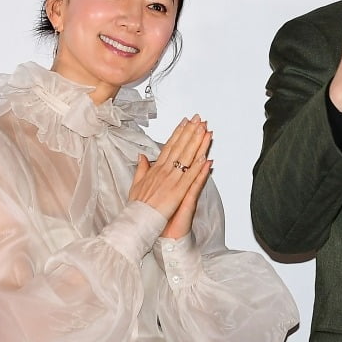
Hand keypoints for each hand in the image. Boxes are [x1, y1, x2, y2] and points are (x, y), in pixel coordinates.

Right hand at [129, 116, 212, 237]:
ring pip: (187, 158)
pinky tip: (206, 156)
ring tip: (205, 131)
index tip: (186, 122)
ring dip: (197, 144)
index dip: (178, 133)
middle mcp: (164, 172)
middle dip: (190, 132)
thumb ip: (141, 168)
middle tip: (199, 119)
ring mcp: (172, 181)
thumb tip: (142, 156)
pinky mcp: (179, 192)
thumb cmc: (137, 207)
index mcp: (156, 169)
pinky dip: (199, 167)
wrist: (137, 222)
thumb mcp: (136, 184)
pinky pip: (191, 177)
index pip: (169, 146)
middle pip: (180, 147)